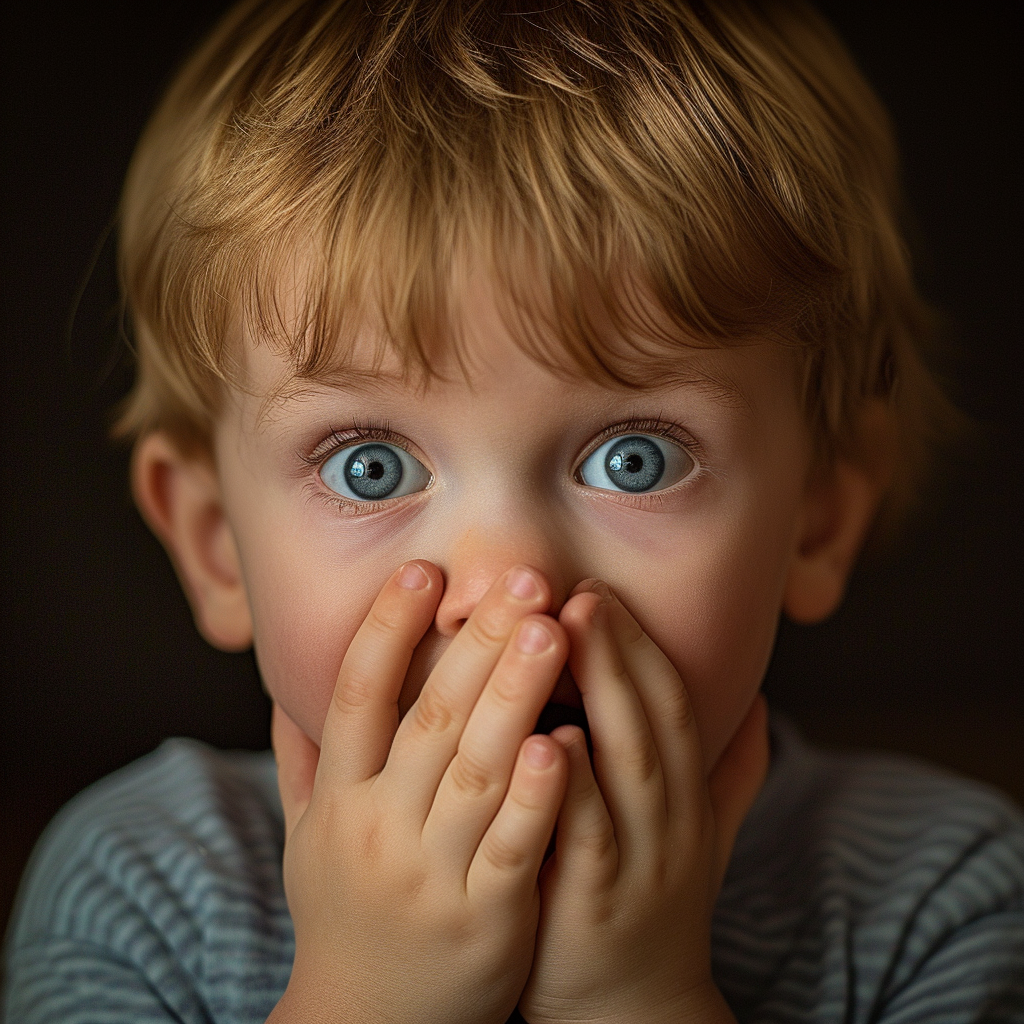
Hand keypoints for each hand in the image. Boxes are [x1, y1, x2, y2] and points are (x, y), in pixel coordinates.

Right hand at [267, 561, 571, 1023]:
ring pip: (476, 771)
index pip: (357, 697)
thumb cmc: (346, 912)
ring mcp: (431, 875)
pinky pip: (513, 847)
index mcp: (339, 800)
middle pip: (430, 720)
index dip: (388, 629)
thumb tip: (282, 686)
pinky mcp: (485, 920)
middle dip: (477, 644)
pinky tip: (558, 743)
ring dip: (514, 695)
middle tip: (521, 580)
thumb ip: (300, 759)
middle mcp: (378, 828)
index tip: (423, 571)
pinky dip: (535, 795)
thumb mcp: (307, 837)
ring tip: (552, 631)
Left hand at [518, 582, 769, 1023]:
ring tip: (564, 632)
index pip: (674, 707)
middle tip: (584, 589)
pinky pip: (588, 838)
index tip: (601, 590)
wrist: (636, 1017)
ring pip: (628, 768)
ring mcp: (637, 865)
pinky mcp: (593, 908)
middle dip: (620, 651)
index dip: (642, 647)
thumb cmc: (654, 909)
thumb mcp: (703, 839)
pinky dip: (574, 786)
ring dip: (601, 695)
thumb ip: (730, 772)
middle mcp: (671, 824)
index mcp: (688, 800)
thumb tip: (761, 704)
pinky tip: (551, 736)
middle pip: (652, 723)